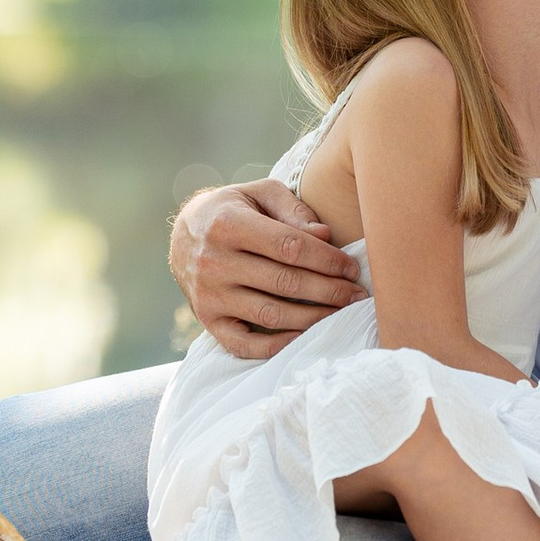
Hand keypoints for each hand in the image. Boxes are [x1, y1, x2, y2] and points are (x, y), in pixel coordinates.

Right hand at [170, 180, 364, 360]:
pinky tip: (304, 337)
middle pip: (285, 282)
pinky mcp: (208, 321)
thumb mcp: (259, 194)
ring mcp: (209, 295)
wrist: (182, 236)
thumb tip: (324, 236)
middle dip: (329, 290)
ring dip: (313, 318)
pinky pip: (244, 344)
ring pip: (271, 314)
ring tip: (341, 314)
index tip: (352, 268)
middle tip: (357, 295)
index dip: (327, 259)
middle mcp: (214, 261)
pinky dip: (276, 346)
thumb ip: (293, 210)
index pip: (289, 246)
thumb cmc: (233, 210)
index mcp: (228, 223)